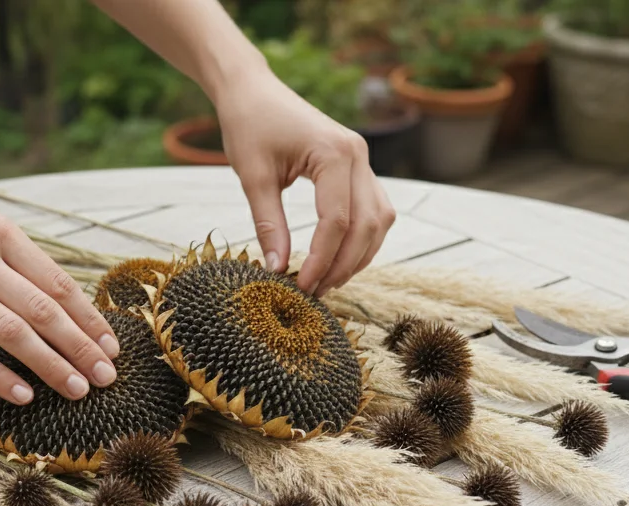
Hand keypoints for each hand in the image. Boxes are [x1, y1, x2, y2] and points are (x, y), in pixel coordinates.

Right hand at [0, 173, 118, 404]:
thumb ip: (15, 261)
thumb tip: (62, 304)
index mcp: (0, 233)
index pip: (58, 283)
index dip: (89, 319)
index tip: (112, 347)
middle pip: (43, 310)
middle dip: (82, 348)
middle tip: (108, 377)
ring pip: (12, 332)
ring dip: (50, 365)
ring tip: (77, 390)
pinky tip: (24, 394)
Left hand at [215, 72, 395, 296]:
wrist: (253, 90)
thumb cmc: (249, 125)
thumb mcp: (254, 177)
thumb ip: (269, 224)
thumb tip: (277, 269)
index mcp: (335, 153)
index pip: (337, 221)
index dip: (321, 260)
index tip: (301, 286)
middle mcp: (359, 155)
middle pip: (366, 225)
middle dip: (343, 265)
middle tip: (315, 292)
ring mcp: (363, 161)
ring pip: (379, 220)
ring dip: (359, 255)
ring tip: (327, 281)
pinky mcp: (358, 168)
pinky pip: (374, 210)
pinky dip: (362, 238)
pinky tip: (338, 258)